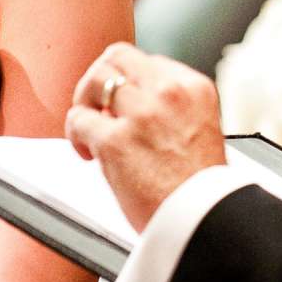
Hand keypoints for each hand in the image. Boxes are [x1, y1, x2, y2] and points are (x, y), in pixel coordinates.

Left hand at [65, 42, 225, 231]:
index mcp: (194, 89)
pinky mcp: (115, 142)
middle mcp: (169, 93)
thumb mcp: (200, 130)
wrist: (206, 224)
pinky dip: (76, 135)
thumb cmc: (202, 190)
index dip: (129, 81)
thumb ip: (172, 109)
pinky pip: (78, 120)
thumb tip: (132, 102)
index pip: (148, 61)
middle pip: (117, 57)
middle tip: (96, 105)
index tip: (122, 101)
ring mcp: (141, 115)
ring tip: (91, 127)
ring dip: (85, 102)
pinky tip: (89, 153)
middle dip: (100, 78)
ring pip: (94, 80)